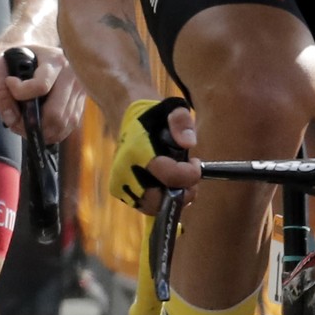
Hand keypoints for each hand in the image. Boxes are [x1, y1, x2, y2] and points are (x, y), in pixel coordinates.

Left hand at [0, 43, 85, 143]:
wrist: (33, 48)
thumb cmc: (15, 55)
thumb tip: (11, 117)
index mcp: (54, 60)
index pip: (41, 86)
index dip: (20, 93)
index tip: (9, 83)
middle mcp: (72, 74)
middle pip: (55, 113)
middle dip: (31, 124)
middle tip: (15, 121)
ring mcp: (79, 89)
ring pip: (62, 124)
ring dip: (40, 131)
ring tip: (24, 124)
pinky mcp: (81, 102)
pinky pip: (68, 126)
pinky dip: (51, 132)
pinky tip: (39, 125)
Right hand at [107, 97, 200, 213]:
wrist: (123, 112)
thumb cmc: (151, 112)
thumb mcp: (171, 107)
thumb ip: (181, 122)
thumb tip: (188, 143)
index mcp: (137, 150)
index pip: (169, 176)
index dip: (190, 175)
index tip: (196, 163)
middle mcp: (125, 170)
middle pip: (159, 200)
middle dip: (181, 193)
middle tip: (191, 180)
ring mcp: (119, 182)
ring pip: (152, 207)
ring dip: (171, 199)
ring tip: (180, 181)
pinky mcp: (118, 190)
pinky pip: (144, 205)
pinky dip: (159, 200)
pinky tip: (168, 185)